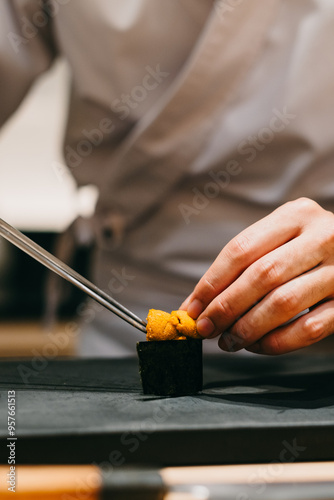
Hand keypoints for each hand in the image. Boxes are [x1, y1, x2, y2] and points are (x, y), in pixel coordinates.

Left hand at [181, 198, 333, 354]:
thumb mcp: (281, 239)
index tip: (191, 308)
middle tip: (205, 328)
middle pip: (261, 276)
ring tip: (228, 341)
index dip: (211, 283)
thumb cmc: (307, 250)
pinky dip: (277, 342)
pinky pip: (309, 329)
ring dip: (248, 328)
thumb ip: (245, 264)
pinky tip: (259, 346)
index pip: (241, 249)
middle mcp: (323, 236)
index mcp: (297, 215)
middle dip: (225, 307)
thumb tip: (197, 304)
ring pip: (284, 303)